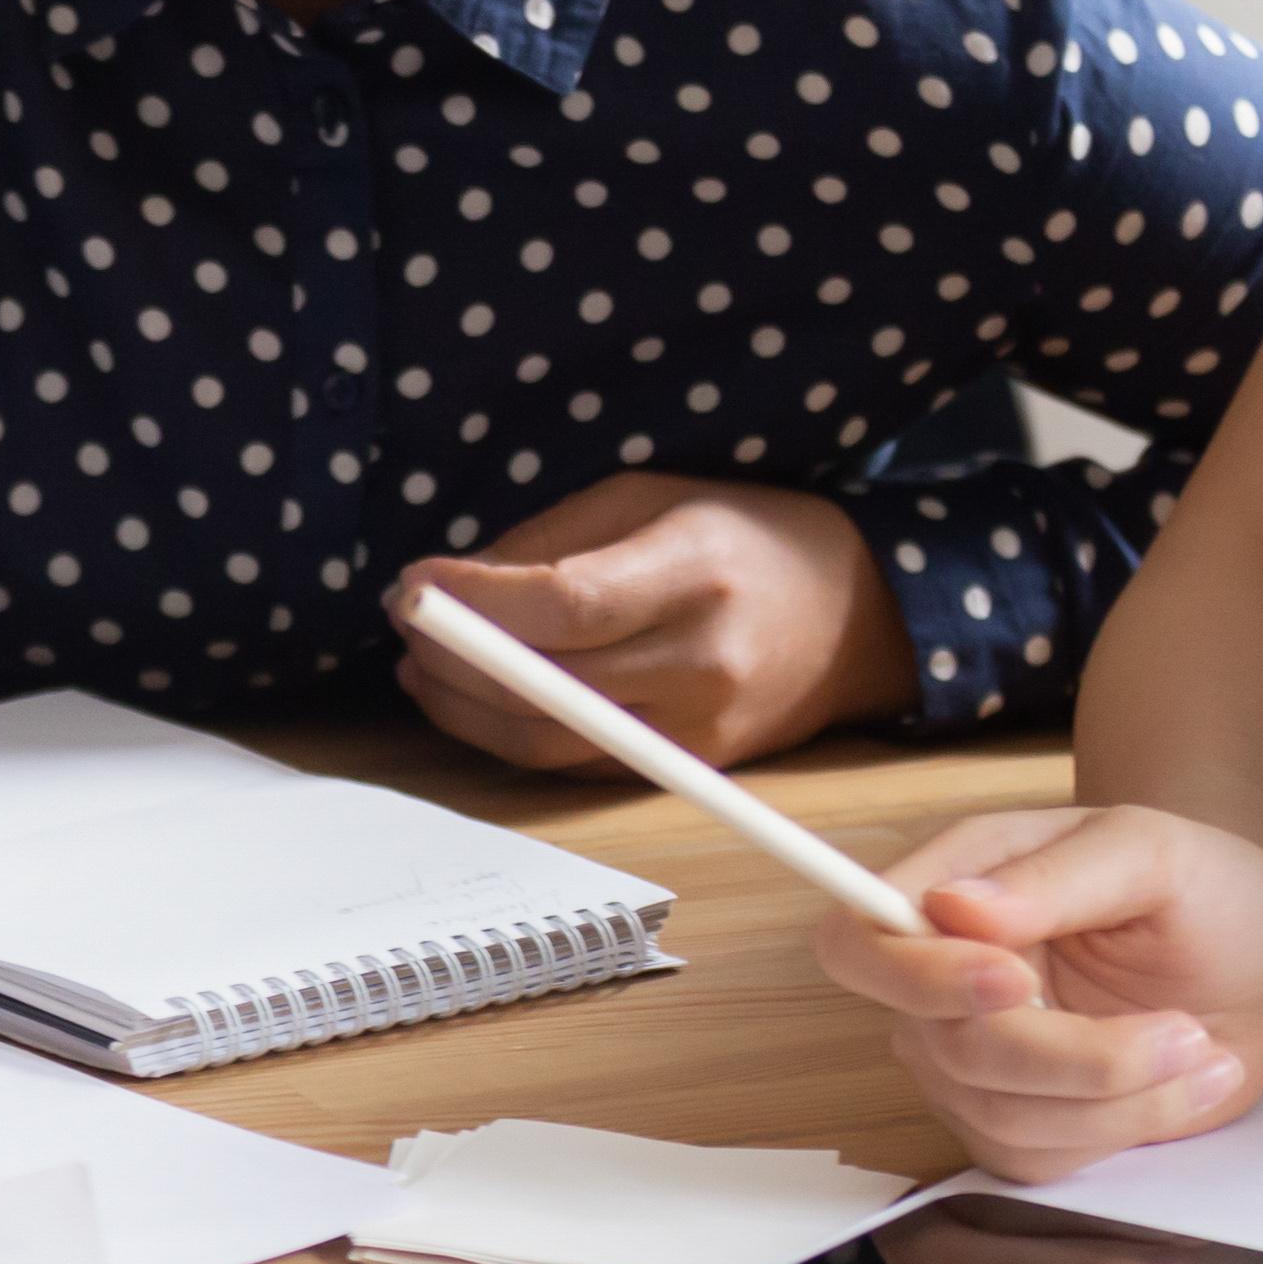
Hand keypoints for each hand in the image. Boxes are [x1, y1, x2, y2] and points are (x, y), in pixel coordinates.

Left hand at [386, 475, 915, 771]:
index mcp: (696, 575)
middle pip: (545, 685)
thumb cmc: (746, 536)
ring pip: (549, 739)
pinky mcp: (686, 767)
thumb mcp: (652, 496)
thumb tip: (456, 585)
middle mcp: (700, 662)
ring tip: (419, 664)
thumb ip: (553, 541)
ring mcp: (695, 728)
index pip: (566, 607)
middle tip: (403, 618)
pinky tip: (471, 698)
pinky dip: (509, 734)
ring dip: (464, 707)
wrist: (859, 617)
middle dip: (452, 655)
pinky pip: (576, 763)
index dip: (475, 603)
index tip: (414, 582)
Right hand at [808, 801, 1262, 1181]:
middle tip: (1184, 1032)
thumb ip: (1056, 875)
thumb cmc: (1197, 889)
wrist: (1247, 961)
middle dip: (1073, 1056)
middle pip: (945, 1046)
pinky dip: (1127, 1130)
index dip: (914, 976)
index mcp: (951, 890)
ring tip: (1203, 1048)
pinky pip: (1038, 1159)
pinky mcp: (1016, 1124)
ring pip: (998, 1114)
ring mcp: (970, 1061)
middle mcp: (941, 981)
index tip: (1018, 979)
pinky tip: (1189, 1083)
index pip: (858, 943)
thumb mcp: (1152, 855)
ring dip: (1119, 1096)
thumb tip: (954, 907)